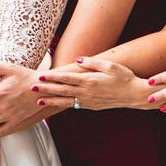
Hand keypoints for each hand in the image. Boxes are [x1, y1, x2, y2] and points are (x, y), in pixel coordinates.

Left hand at [31, 56, 151, 111]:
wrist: (134, 95)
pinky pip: (73, 106)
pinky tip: (55, 104)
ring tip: (38, 101)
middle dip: (45, 89)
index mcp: (90, 80)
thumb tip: (78, 59)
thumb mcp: (110, 65)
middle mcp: (87, 92)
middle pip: (62, 90)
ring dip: (51, 100)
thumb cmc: (124, 77)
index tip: (40, 75)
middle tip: (32, 88)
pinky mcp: (91, 106)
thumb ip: (92, 62)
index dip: (52, 77)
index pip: (66, 78)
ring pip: (65, 101)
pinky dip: (62, 105)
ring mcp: (88, 101)